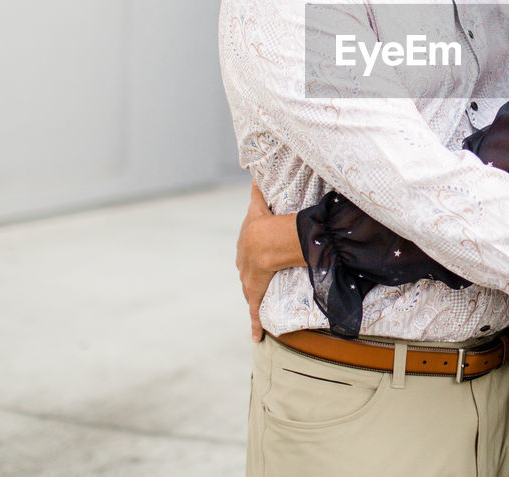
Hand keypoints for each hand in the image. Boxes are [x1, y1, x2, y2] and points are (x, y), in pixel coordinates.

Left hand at [235, 181, 299, 341]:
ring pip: (250, 290)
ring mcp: (248, 280)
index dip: (252, 253)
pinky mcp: (255, 294)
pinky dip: (255, 325)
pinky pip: (255, 313)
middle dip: (253, 273)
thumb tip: (254, 170)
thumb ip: (257, 188)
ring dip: (255, 296)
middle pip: (247, 270)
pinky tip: (256, 337)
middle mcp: (243, 263)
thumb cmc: (265, 222)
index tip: (258, 254)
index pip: (247, 250)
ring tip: (262, 302)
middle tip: (264, 275)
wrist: (265, 242)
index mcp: (245, 244)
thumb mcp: (259, 203)